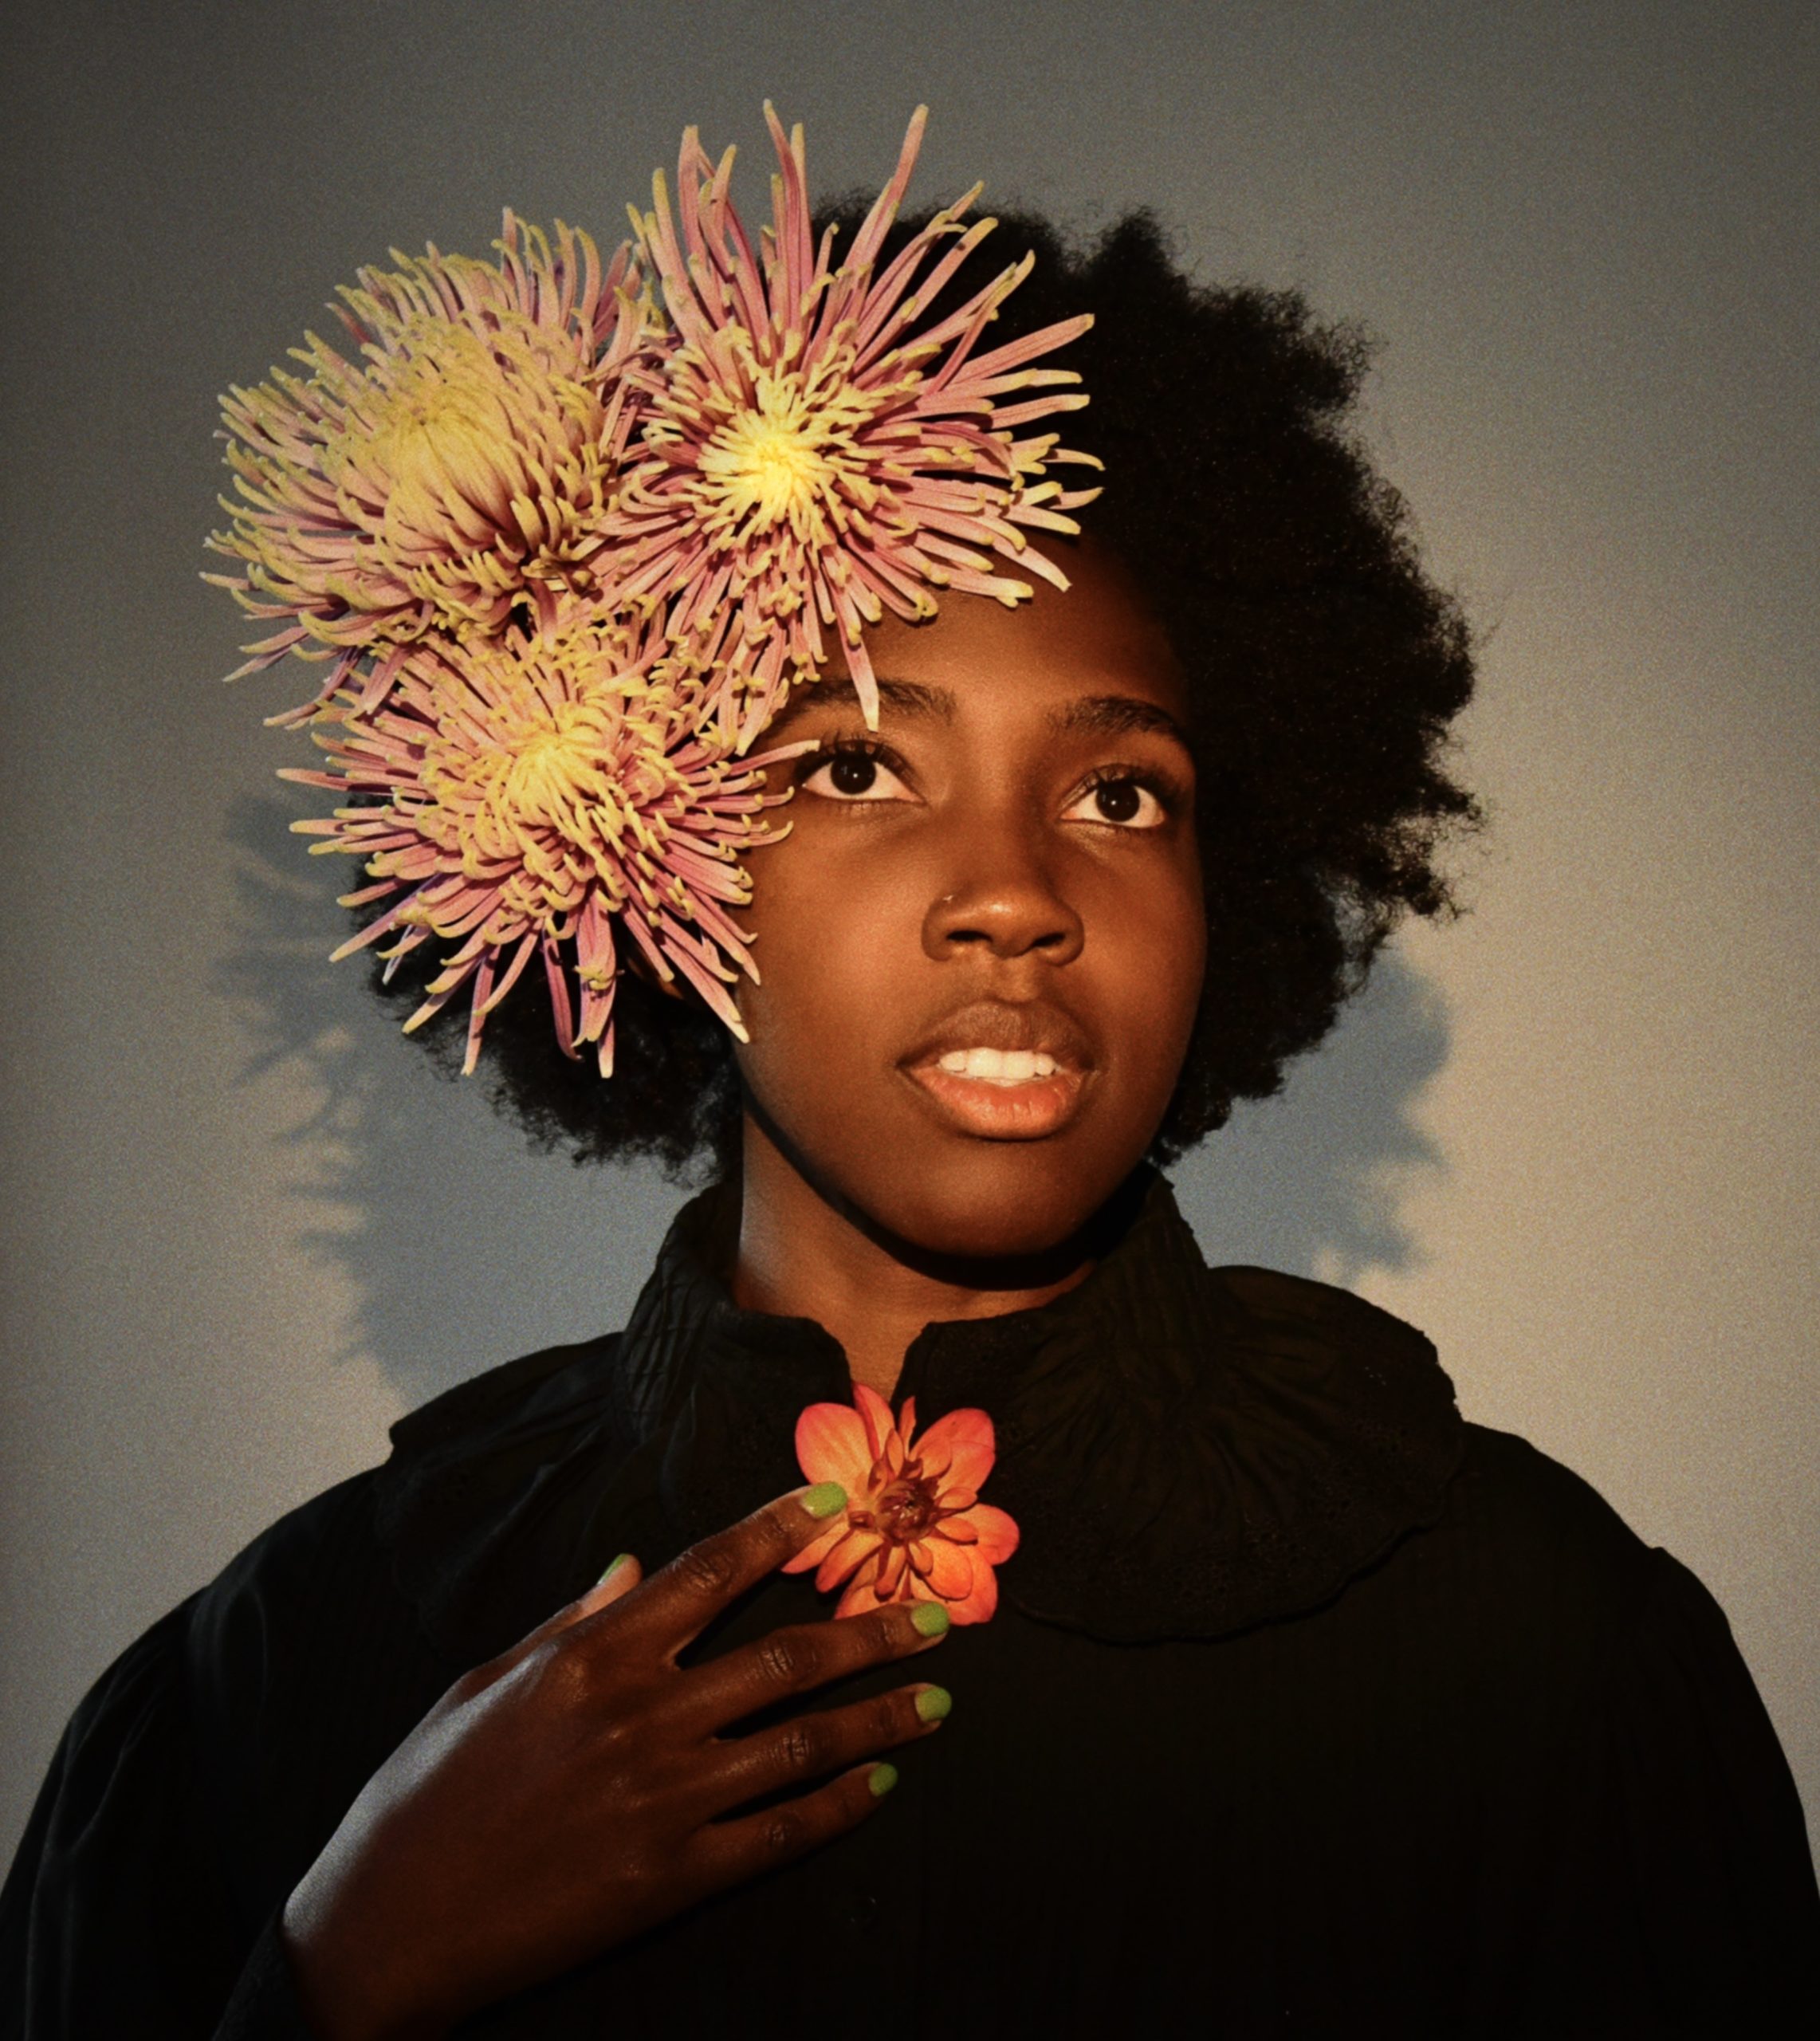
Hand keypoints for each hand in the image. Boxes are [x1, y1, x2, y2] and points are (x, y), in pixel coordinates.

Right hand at [280, 1485, 949, 2039]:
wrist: (386, 1926)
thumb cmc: (424, 1793)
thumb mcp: (485, 1683)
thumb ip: (571, 1621)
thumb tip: (636, 1567)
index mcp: (593, 1656)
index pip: (712, 1573)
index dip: (781, 1531)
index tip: (836, 1503)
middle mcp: (643, 1716)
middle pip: (787, 1656)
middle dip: (873, 1631)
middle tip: (937, 1616)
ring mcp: (665, 1799)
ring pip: (801, 1742)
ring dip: (880, 1716)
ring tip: (938, 1699)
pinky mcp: (671, 1878)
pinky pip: (779, 1834)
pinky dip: (837, 1806)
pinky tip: (879, 1787)